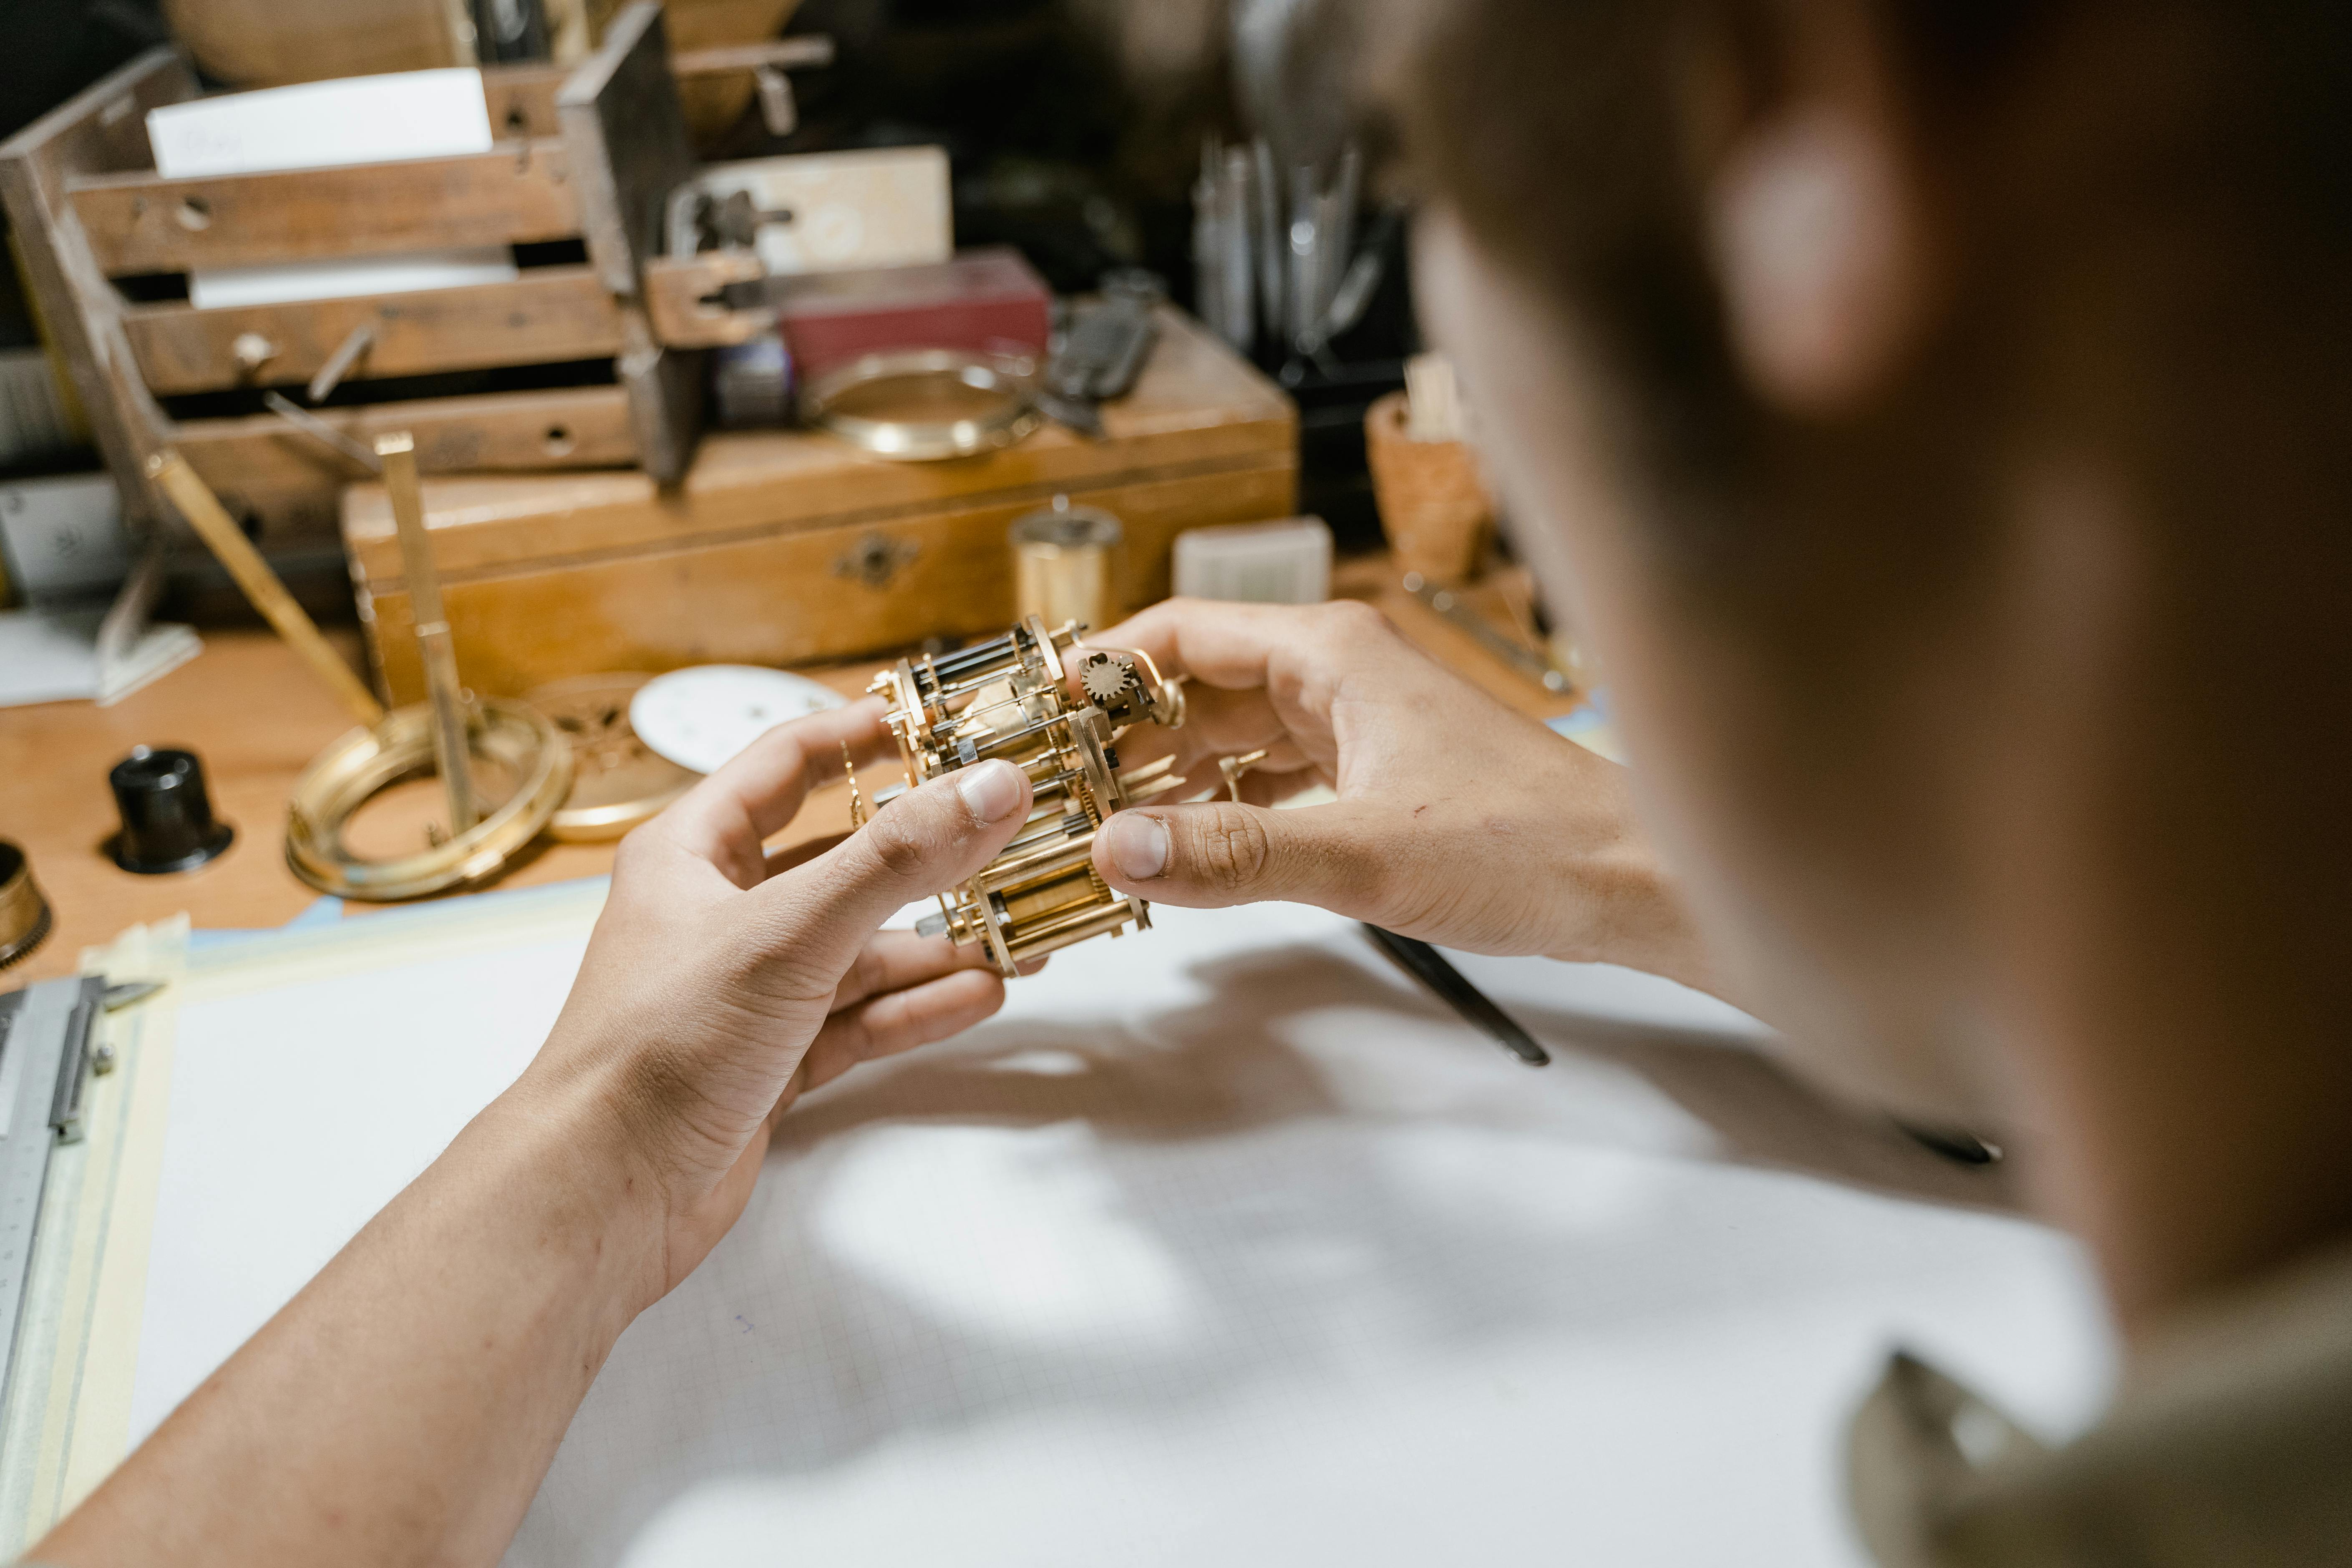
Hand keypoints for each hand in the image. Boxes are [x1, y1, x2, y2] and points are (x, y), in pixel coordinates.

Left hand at [523, 698, 1034, 1304]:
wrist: (602, 1193)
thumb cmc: (658, 1049)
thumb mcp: (789, 932)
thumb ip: (896, 860)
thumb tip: (990, 788)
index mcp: (693, 852)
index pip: (788, 761)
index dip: (863, 734)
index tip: (943, 722)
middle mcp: (718, 913)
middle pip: (842, 861)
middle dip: (929, 856)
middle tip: (1009, 840)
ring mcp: (747, 991)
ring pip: (860, 949)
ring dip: (937, 945)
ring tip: (1020, 937)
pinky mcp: (770, 1060)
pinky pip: (859, 1019)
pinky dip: (915, 1008)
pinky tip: (979, 995)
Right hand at [1086, 598, 1713, 987]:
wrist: (1632, 880)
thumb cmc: (1529, 846)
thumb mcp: (1363, 857)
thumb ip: (1233, 856)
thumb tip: (1118, 851)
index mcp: (1330, 653)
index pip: (1180, 634)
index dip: (1100, 669)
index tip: (1037, 713)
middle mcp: (1338, 674)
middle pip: (1196, 687)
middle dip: (1121, 738)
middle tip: (1051, 793)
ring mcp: (1358, 723)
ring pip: (1232, 737)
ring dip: (1168, 778)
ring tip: (1099, 828)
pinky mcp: (1375, 775)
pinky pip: (1271, 778)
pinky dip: (1222, 807)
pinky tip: (1185, 848)